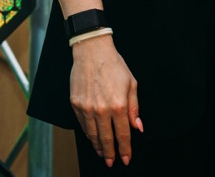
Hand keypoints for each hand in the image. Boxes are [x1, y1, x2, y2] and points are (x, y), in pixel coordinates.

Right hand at [69, 35, 143, 166]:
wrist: (92, 52)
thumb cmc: (114, 65)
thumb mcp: (131, 84)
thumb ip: (134, 108)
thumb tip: (138, 127)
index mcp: (118, 105)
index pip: (123, 134)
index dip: (125, 148)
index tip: (126, 158)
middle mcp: (101, 110)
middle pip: (106, 138)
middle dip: (110, 153)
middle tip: (112, 162)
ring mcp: (86, 108)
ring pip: (92, 134)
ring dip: (97, 146)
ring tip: (103, 153)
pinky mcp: (76, 105)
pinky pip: (82, 125)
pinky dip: (88, 134)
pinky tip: (92, 137)